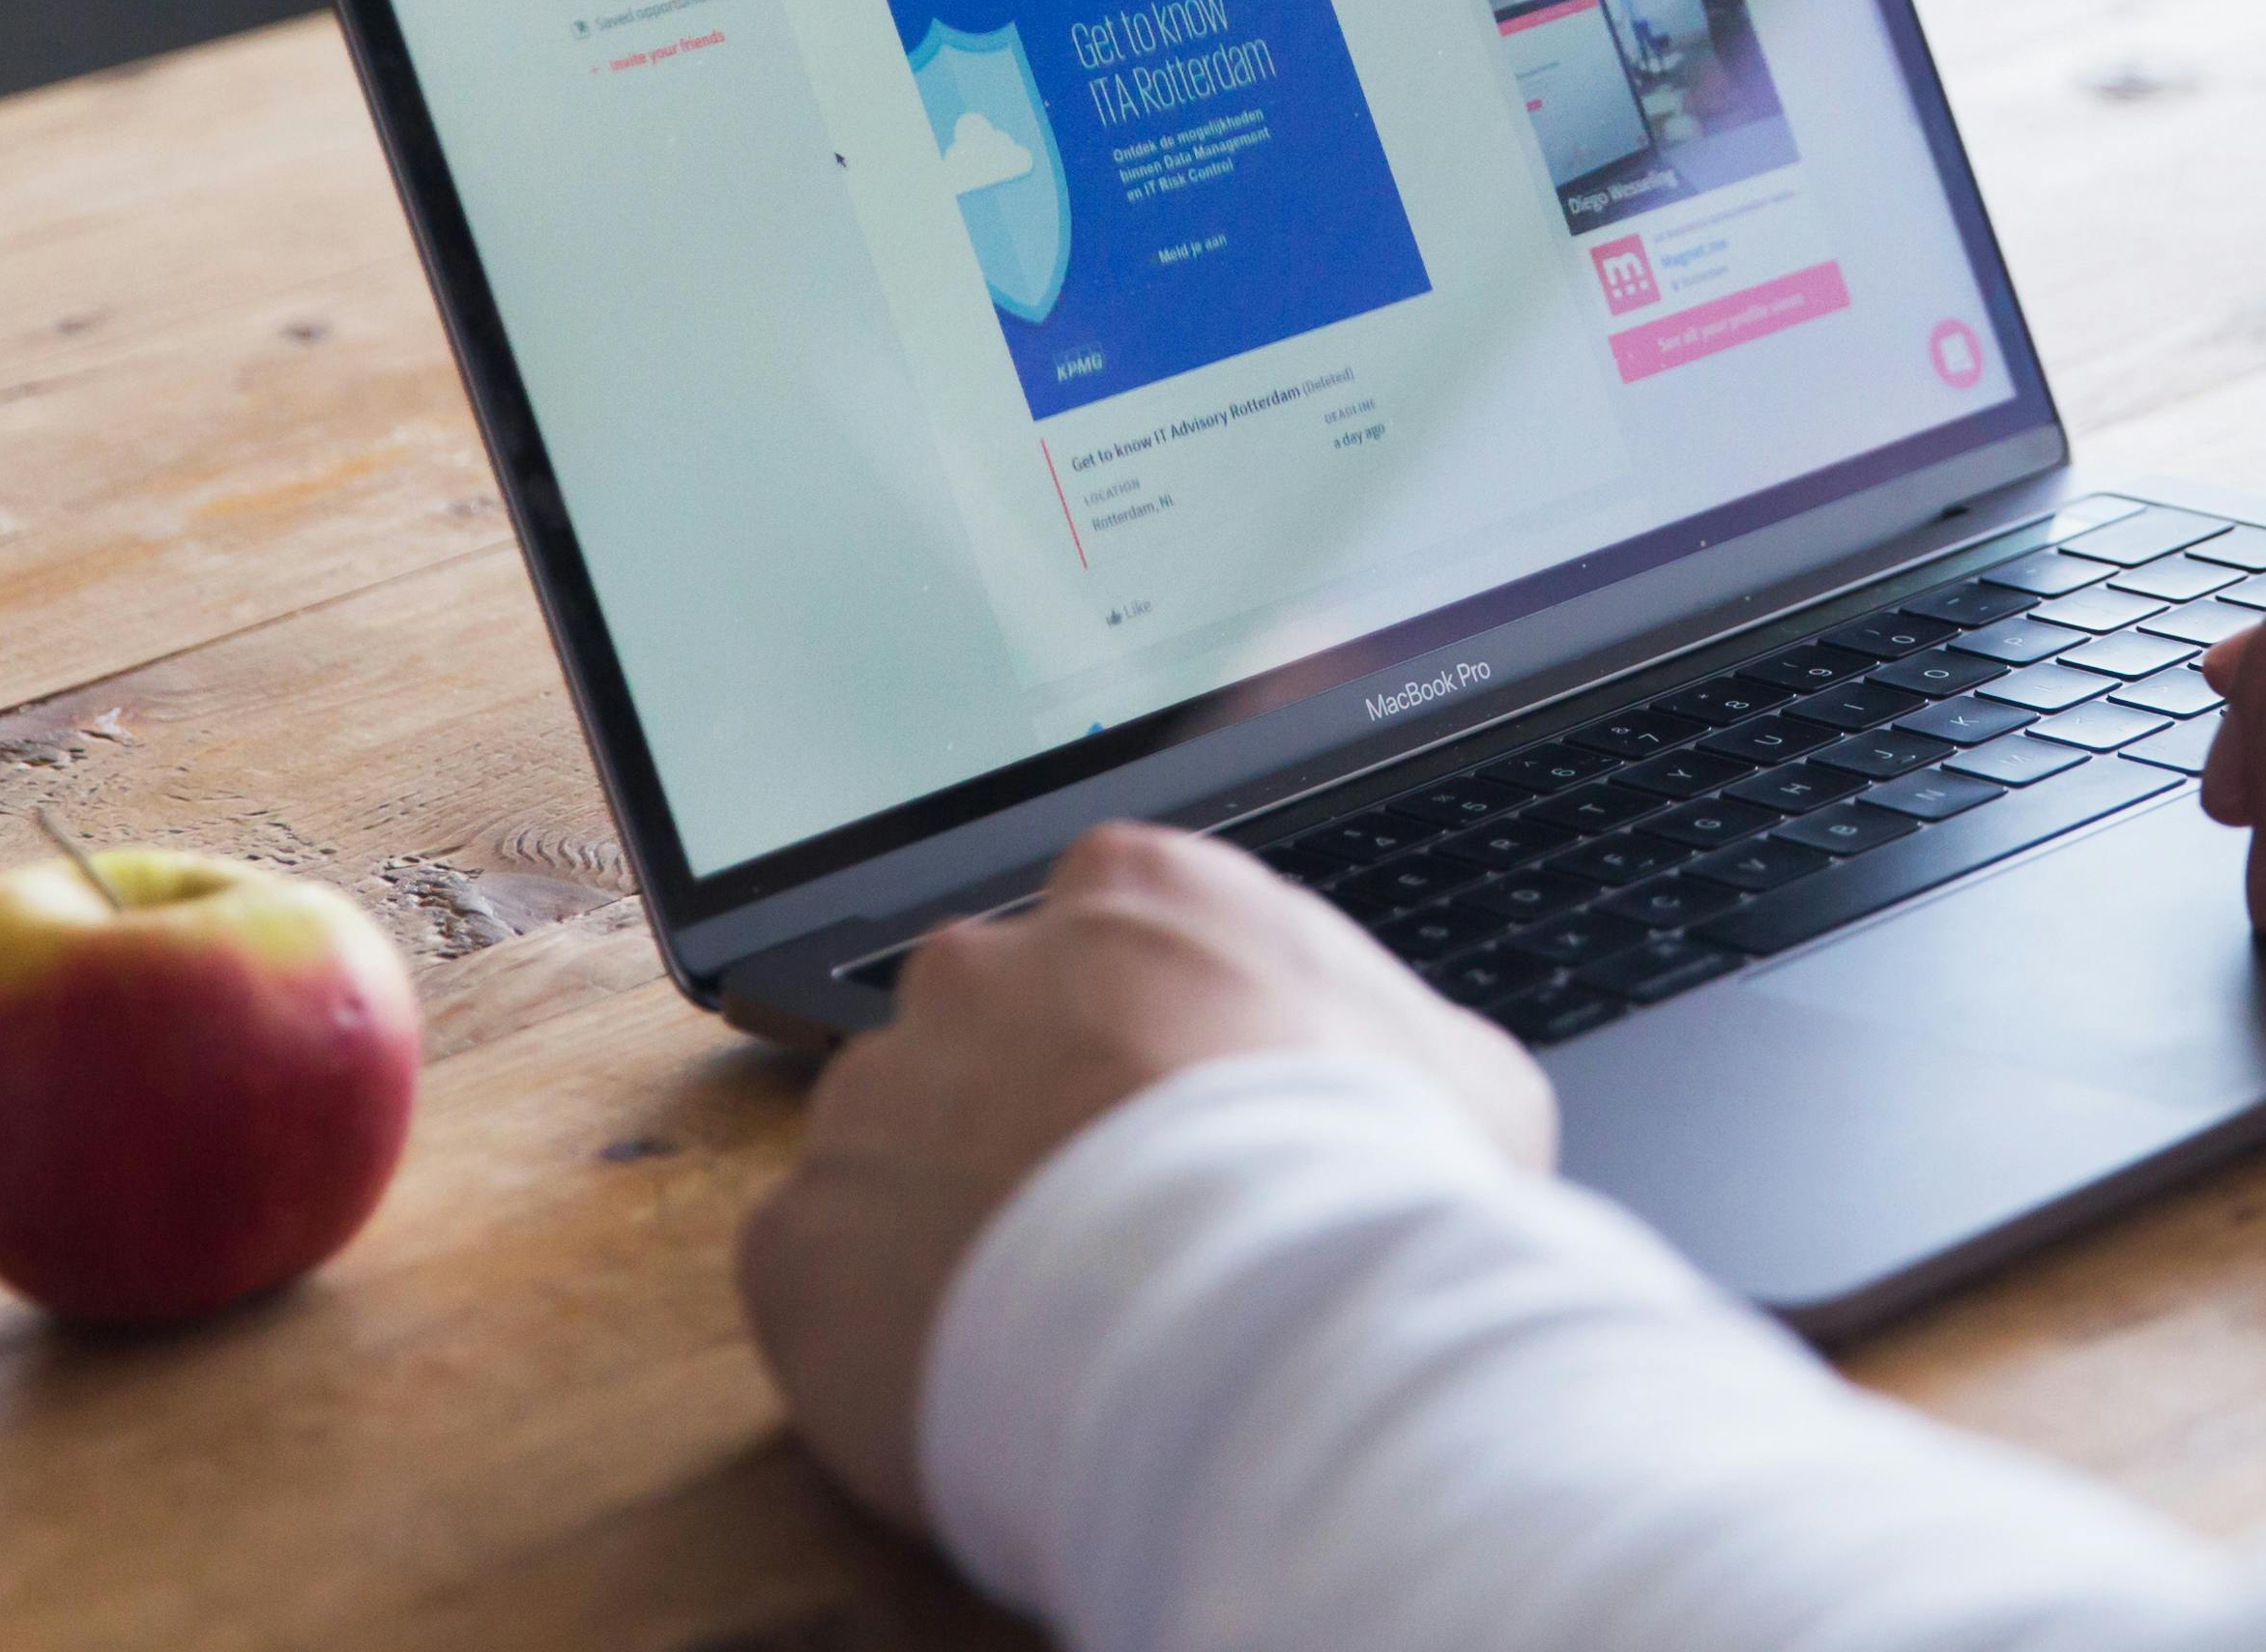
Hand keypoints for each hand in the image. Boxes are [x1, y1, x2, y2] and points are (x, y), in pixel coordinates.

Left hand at [737, 821, 1555, 1526]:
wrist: (1250, 1337)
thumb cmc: (1372, 1194)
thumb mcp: (1466, 1080)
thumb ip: (1399, 1043)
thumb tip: (1414, 1076)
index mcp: (1136, 894)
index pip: (1116, 926)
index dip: (1155, 1030)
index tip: (1186, 1108)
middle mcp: (981, 965)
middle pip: (990, 1024)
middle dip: (1038, 1110)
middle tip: (1123, 1218)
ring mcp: (876, 1097)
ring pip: (896, 1143)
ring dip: (955, 1213)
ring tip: (1052, 1313)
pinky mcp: (799, 1236)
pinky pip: (826, 1269)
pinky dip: (884, 1322)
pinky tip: (974, 1370)